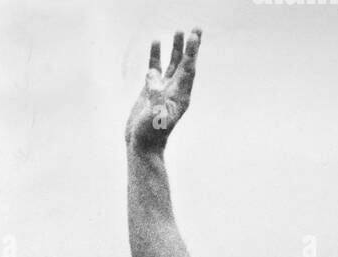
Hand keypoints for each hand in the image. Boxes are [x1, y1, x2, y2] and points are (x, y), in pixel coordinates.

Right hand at [125, 28, 201, 151]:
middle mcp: (175, 90)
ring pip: (172, 64)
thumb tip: (152, 74)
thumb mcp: (155, 116)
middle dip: (190, 46)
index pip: (188, 69)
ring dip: (176, 48)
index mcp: (181, 96)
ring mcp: (163, 89)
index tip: (194, 36)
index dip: (192, 52)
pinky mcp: (151, 90)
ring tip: (178, 32)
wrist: (141, 146)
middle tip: (196, 29)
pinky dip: (156, 56)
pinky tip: (156, 43)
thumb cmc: (150, 135)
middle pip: (185, 63)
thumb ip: (155, 94)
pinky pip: (156, 68)